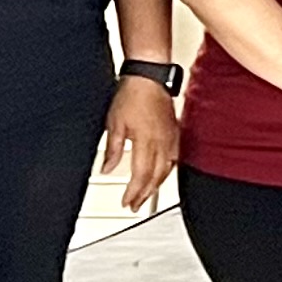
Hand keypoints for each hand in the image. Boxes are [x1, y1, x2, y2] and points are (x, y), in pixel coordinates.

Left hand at [102, 75, 180, 209]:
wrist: (148, 77)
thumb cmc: (132, 95)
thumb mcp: (114, 124)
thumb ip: (112, 149)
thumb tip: (107, 168)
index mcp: (146, 141)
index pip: (141, 175)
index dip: (134, 192)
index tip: (126, 202)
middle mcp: (162, 142)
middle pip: (156, 176)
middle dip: (145, 193)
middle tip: (135, 204)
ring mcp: (171, 137)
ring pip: (167, 169)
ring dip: (157, 185)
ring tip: (147, 194)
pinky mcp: (174, 132)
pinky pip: (174, 158)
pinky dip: (167, 170)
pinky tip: (162, 173)